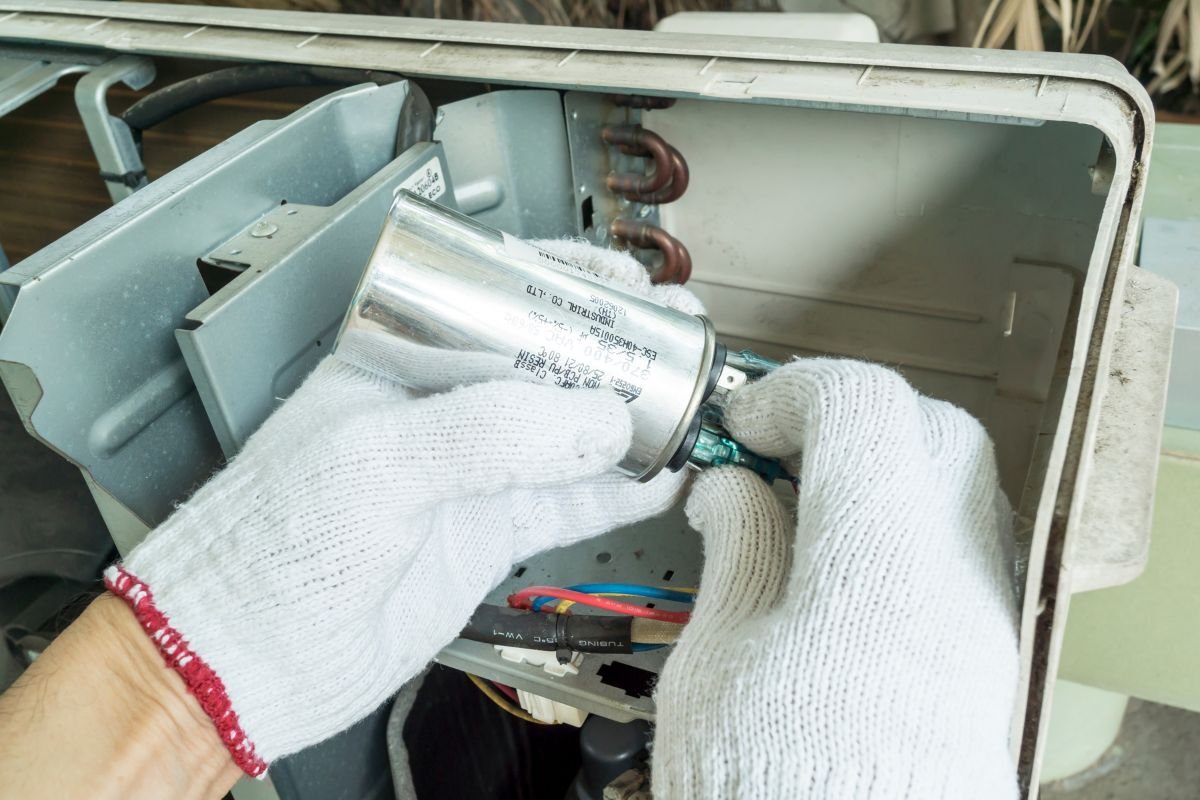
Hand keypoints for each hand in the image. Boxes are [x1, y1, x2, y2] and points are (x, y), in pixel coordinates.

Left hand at [104, 240, 699, 777]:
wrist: (251, 656)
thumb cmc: (271, 543)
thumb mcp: (380, 459)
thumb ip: (493, 432)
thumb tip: (600, 418)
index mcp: (396, 360)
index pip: (491, 298)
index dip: (559, 283)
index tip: (619, 281)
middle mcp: (438, 410)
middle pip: (543, 364)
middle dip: (611, 351)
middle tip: (669, 341)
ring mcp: (467, 474)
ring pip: (566, 434)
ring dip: (627, 421)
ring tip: (685, 403)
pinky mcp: (487, 536)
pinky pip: (568, 505)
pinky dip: (618, 493)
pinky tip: (659, 478)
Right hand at [652, 360, 1019, 798]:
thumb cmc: (775, 788)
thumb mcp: (719, 659)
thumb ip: (737, 551)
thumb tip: (733, 490)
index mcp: (876, 563)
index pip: (863, 405)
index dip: (793, 393)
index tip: (743, 424)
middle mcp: (952, 578)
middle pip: (929, 427)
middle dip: (846, 418)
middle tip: (776, 450)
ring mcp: (980, 616)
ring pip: (954, 482)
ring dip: (880, 466)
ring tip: (803, 506)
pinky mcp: (982, 653)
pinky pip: (956, 543)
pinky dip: (901, 521)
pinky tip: (839, 562)